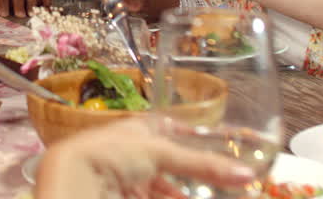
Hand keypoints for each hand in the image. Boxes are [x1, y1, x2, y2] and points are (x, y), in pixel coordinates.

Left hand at [35, 118, 253, 198]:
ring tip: (219, 196)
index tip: (218, 144)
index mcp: (136, 129)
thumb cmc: (111, 152)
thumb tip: (248, 174)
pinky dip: (175, 197)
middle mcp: (132, 153)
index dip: (191, 137)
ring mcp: (129, 181)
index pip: (169, 130)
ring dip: (187, 193)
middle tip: (228, 182)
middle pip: (171, 166)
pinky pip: (156, 197)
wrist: (75, 181)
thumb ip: (203, 164)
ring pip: (165, 189)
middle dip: (196, 176)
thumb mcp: (159, 152)